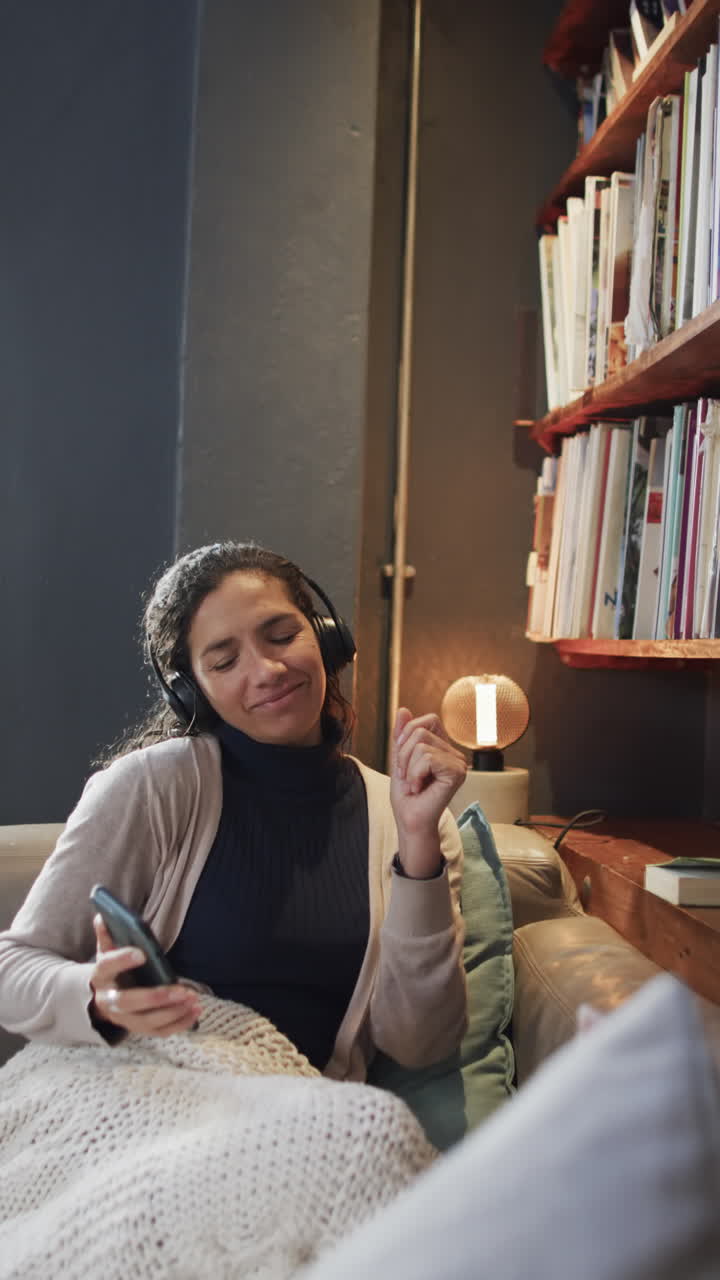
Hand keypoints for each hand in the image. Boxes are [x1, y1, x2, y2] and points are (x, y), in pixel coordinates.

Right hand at [89, 915, 201, 1037]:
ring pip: (147, 1022)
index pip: (107, 967)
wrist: (100, 1000)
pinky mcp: (138, 1029)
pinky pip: (159, 1032)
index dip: (122, 960)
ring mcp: (123, 1019)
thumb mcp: (105, 952)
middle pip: (129, 1002)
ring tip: (193, 999)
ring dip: (173, 1012)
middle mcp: (108, 1002)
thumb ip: (107, 935)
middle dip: (155, 998)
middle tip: (181, 990)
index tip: (141, 953)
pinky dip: (179, 1024)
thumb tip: (104, 916)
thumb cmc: (110, 971)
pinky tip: (195, 1011)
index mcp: (100, 977)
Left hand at [390, 707, 466, 875]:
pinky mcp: (457, 773)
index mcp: (443, 748)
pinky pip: (427, 758)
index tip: (403, 760)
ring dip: (408, 767)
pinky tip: (419, 788)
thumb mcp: (399, 759)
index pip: (427, 720)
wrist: (409, 821)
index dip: (408, 734)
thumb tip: (402, 708)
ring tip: (414, 784)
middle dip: (403, 754)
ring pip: (421, 745)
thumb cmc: (407, 796)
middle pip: (420, 730)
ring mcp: (458, 763)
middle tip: (408, 776)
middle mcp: (454, 754)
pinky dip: (415, 774)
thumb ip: (402, 735)